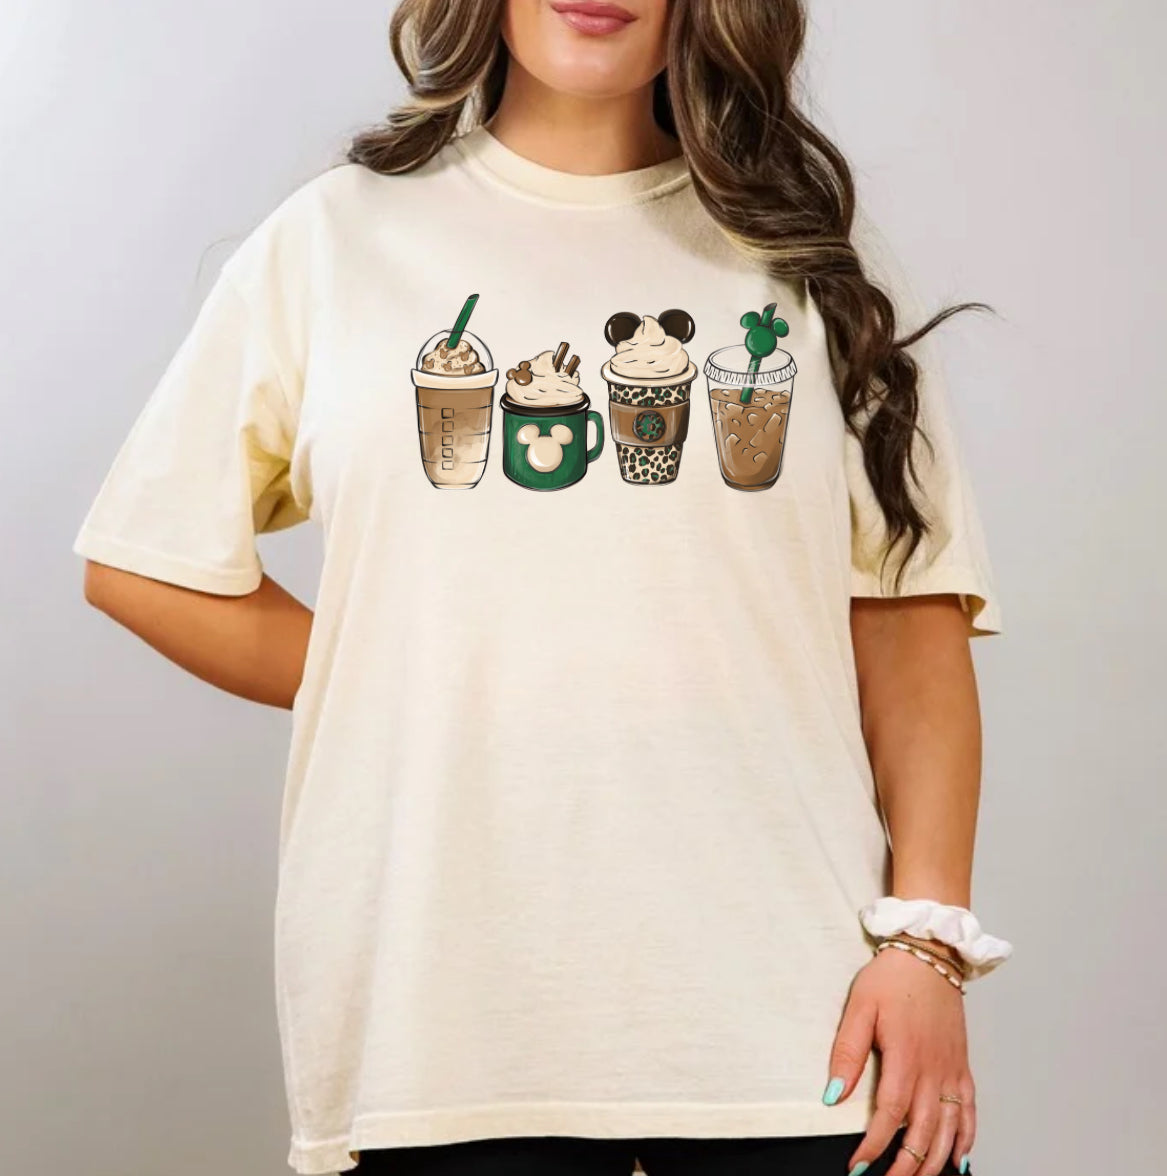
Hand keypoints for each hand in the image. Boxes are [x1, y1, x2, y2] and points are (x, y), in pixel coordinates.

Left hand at [825, 946, 976, 1174]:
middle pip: (923, 1134)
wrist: (929, 953)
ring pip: (949, 1131)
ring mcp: (952, 1071)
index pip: (890, 1117)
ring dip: (933, 1162)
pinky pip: (970, 1112)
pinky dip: (966, 1139)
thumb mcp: (859, 1008)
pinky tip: (958, 1159)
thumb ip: (847, 1052)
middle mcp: (934, 1072)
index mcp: (906, 1059)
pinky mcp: (962, 1066)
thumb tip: (832, 1094)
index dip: (873, 1147)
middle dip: (905, 1167)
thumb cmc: (891, 978)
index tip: (857, 1167)